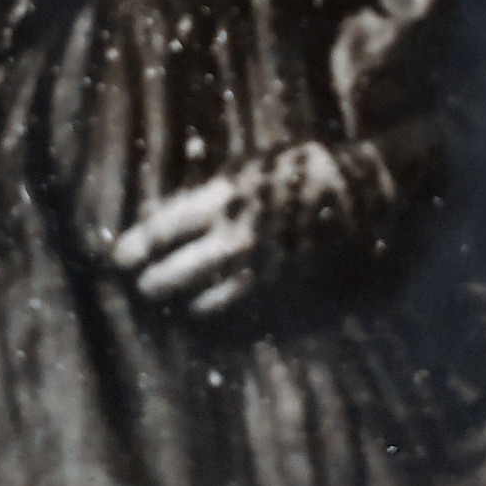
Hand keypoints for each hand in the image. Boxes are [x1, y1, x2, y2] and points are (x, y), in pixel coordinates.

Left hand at [112, 142, 351, 314]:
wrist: (366, 195)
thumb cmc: (300, 171)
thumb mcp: (247, 167)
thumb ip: (202, 193)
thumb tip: (155, 215)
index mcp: (224, 200)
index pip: (162, 232)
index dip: (135, 249)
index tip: (119, 259)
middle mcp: (237, 240)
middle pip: (172, 276)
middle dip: (149, 284)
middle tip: (139, 285)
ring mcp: (260, 274)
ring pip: (200, 305)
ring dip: (177, 306)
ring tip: (165, 303)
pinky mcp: (283, 296)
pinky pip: (236, 319)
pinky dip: (213, 318)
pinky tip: (203, 315)